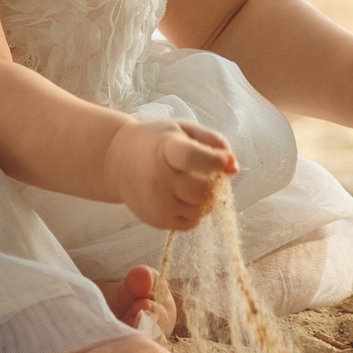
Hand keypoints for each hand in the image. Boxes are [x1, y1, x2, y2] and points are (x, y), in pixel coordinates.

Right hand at [104, 119, 235, 230]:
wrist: (119, 161)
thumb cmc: (157, 142)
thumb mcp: (184, 129)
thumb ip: (213, 141)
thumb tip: (233, 167)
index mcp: (166, 148)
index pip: (192, 157)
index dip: (215, 161)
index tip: (225, 161)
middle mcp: (159, 178)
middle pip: (204, 189)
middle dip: (214, 182)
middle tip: (207, 173)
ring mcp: (157, 203)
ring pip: (202, 209)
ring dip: (206, 198)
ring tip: (192, 183)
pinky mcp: (157, 221)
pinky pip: (192, 223)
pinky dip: (195, 211)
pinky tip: (183, 196)